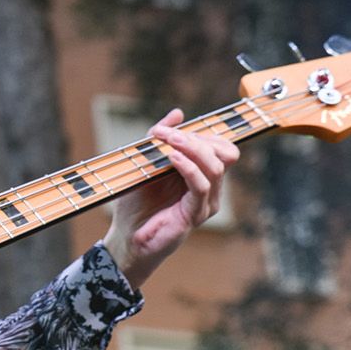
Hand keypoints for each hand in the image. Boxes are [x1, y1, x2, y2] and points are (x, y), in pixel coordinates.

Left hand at [102, 109, 238, 286]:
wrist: (126, 236)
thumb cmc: (137, 201)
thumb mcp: (146, 163)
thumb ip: (160, 139)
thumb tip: (178, 113)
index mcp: (201, 173)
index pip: (219, 146)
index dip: (198, 132)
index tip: (165, 129)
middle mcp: (210, 187)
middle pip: (224, 153)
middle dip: (198, 138)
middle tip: (169, 135)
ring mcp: (205, 202)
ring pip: (215, 167)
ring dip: (192, 149)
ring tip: (169, 143)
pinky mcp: (196, 214)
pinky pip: (201, 186)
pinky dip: (188, 168)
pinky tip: (172, 158)